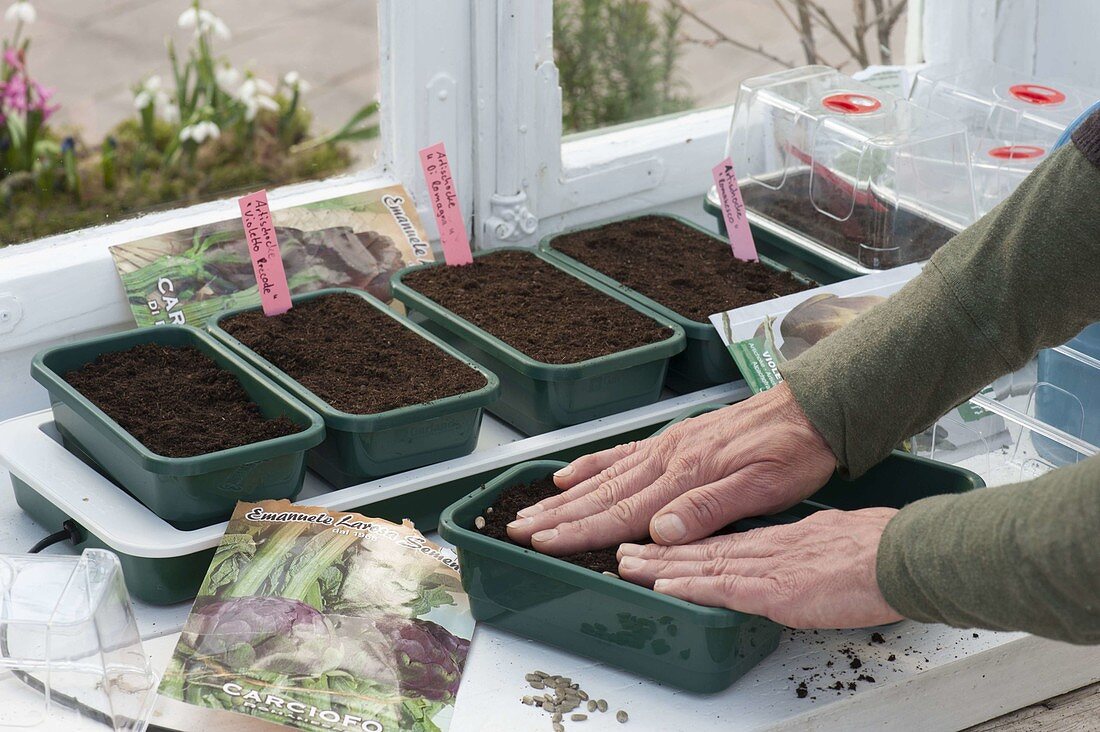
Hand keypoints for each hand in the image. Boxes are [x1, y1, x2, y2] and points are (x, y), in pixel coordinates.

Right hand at [507, 382, 836, 554]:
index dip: (579, 532)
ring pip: (604, 477)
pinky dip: (591, 466)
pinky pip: (622, 453)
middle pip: (601, 496)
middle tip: (517, 530)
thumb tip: (659, 531)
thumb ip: (709, 508)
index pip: (622, 513)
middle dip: (556, 517)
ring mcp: (666, 447)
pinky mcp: (672, 440)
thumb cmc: (790, 452)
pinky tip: (568, 477)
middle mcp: (667, 459)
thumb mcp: (763, 488)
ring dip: (563, 497)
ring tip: (529, 509)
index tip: (545, 544)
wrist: (807, 409)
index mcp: (686, 475)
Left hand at [616, 508, 903, 627]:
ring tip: (628, 568)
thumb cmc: (878, 549)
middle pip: (703, 550)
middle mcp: (766, 549)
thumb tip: (793, 561)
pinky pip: (725, 587)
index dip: (687, 544)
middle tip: (624, 554)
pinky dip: (692, 585)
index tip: (658, 544)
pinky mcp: (777, 588)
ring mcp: (769, 567)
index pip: (723, 541)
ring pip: (704, 565)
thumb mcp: (830, 542)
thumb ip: (803, 552)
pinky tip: (667, 585)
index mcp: (780, 539)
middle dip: (659, 553)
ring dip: (662, 567)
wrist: (902, 554)